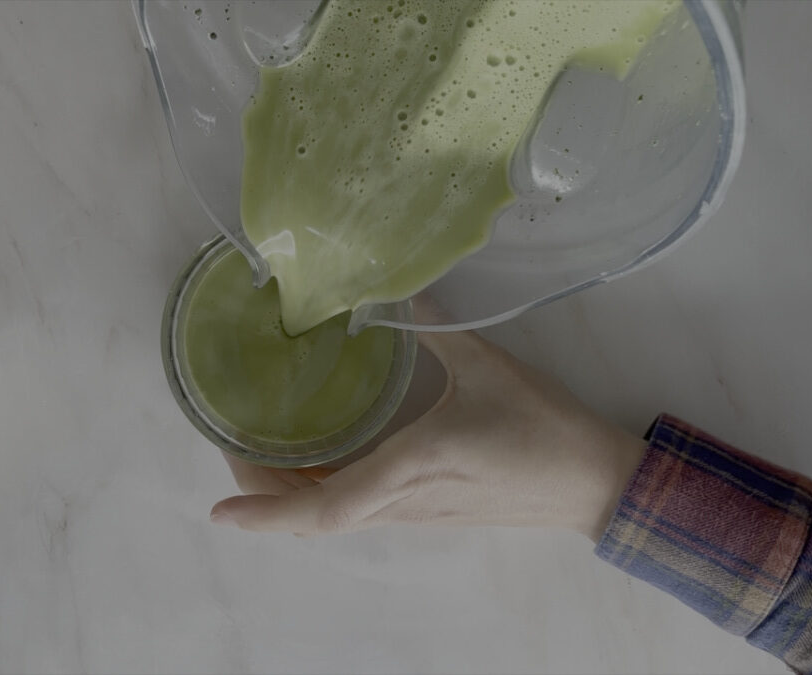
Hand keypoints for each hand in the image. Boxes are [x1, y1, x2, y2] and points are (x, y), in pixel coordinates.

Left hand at [209, 306, 645, 540]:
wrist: (592, 482)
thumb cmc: (541, 428)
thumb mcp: (486, 366)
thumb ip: (436, 324)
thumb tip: (398, 286)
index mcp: (408, 469)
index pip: (322, 509)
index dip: (266, 514)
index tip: (218, 511)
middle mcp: (401, 502)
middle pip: (314, 518)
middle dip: (263, 496)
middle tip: (229, 452)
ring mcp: (414, 514)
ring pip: (335, 518)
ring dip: (290, 497)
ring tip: (258, 455)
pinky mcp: (428, 512)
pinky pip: (359, 511)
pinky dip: (323, 495)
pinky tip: (317, 464)